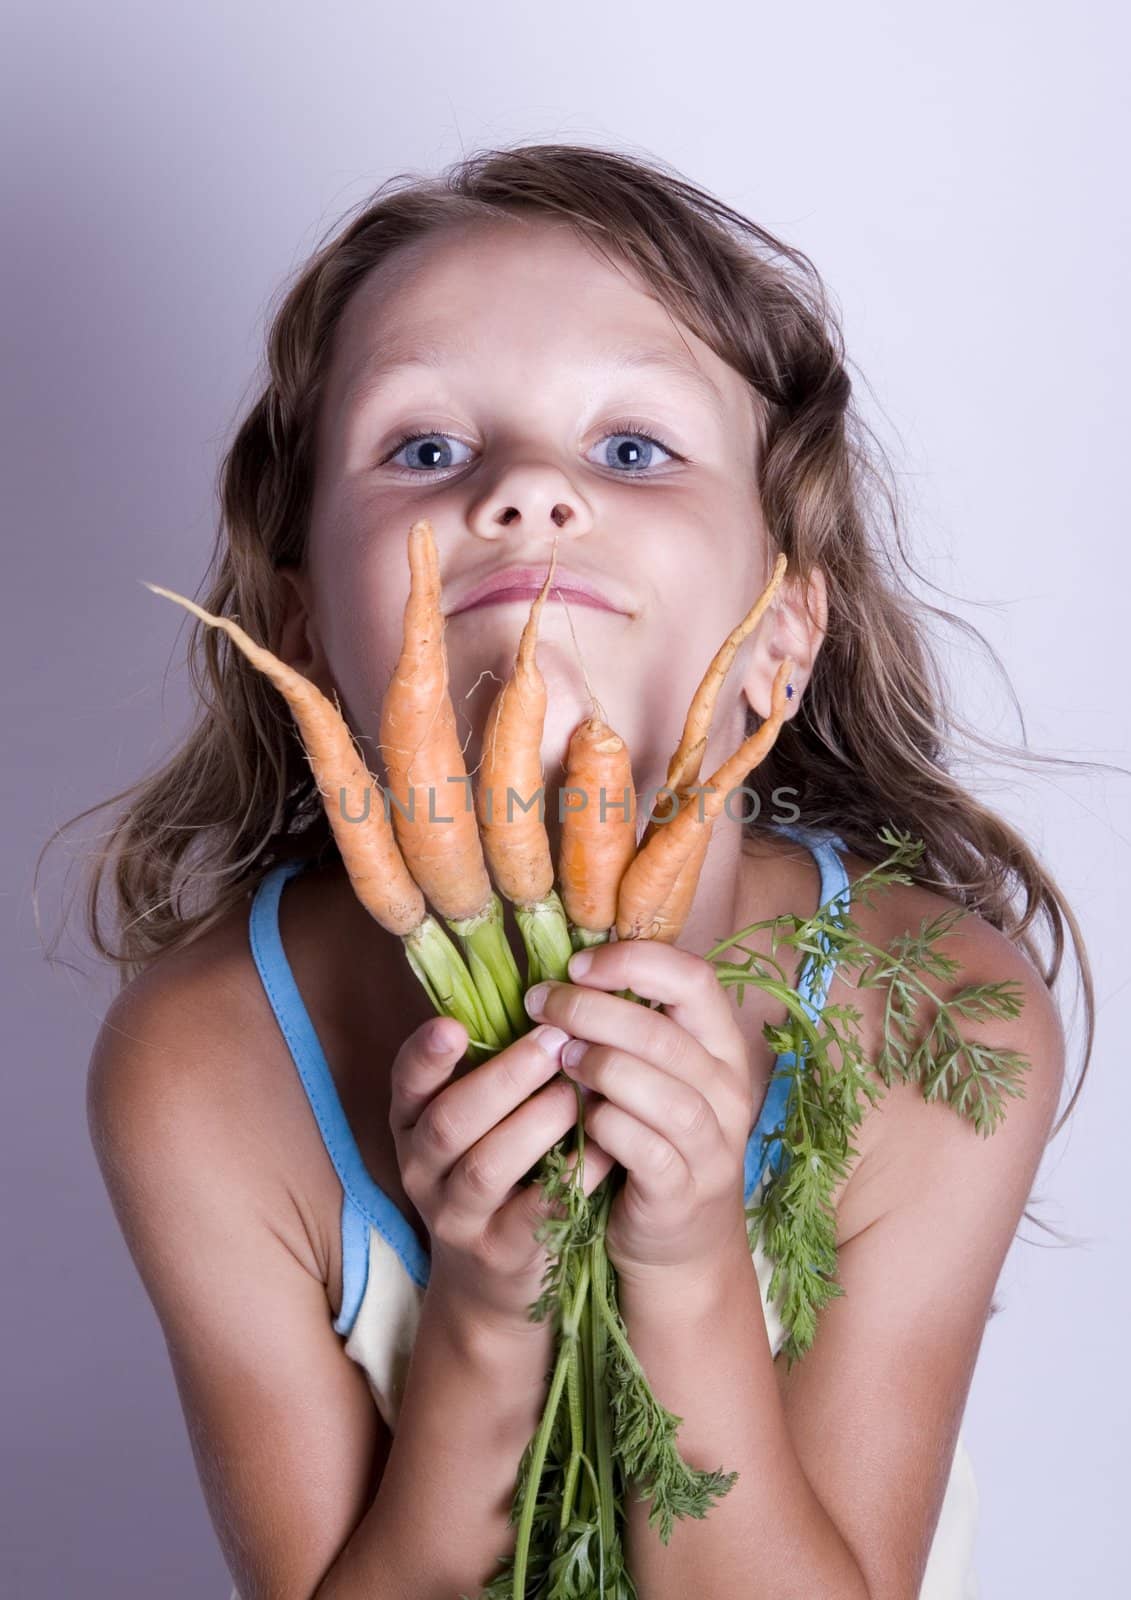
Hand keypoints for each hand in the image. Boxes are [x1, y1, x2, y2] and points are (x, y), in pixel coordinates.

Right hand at [388, 1015, 616, 1335]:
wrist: (490, 1276)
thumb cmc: (495, 1166)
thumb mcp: (475, 1115)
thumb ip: (495, 1061)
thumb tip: (552, 984)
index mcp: (413, 1120)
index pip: (406, 1082)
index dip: (425, 1055)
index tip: (453, 1024)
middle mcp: (422, 1167)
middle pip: (449, 1122)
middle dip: (501, 1079)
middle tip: (554, 1039)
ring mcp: (456, 1216)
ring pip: (485, 1168)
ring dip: (533, 1125)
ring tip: (577, 1090)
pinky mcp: (499, 1254)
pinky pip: (533, 1215)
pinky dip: (567, 1180)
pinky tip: (603, 1150)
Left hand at [522, 942, 755, 1288]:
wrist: (679, 1239)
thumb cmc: (654, 1136)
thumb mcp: (655, 1074)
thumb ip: (629, 1026)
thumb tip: (564, 971)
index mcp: (721, 1047)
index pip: (694, 979)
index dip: (634, 961)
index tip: (577, 965)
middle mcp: (727, 1091)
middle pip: (667, 1034)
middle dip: (595, 1011)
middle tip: (543, 1004)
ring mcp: (712, 1145)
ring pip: (665, 1091)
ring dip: (603, 1065)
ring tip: (560, 1056)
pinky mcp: (683, 1191)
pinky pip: (647, 1149)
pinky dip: (609, 1126)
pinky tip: (580, 1116)